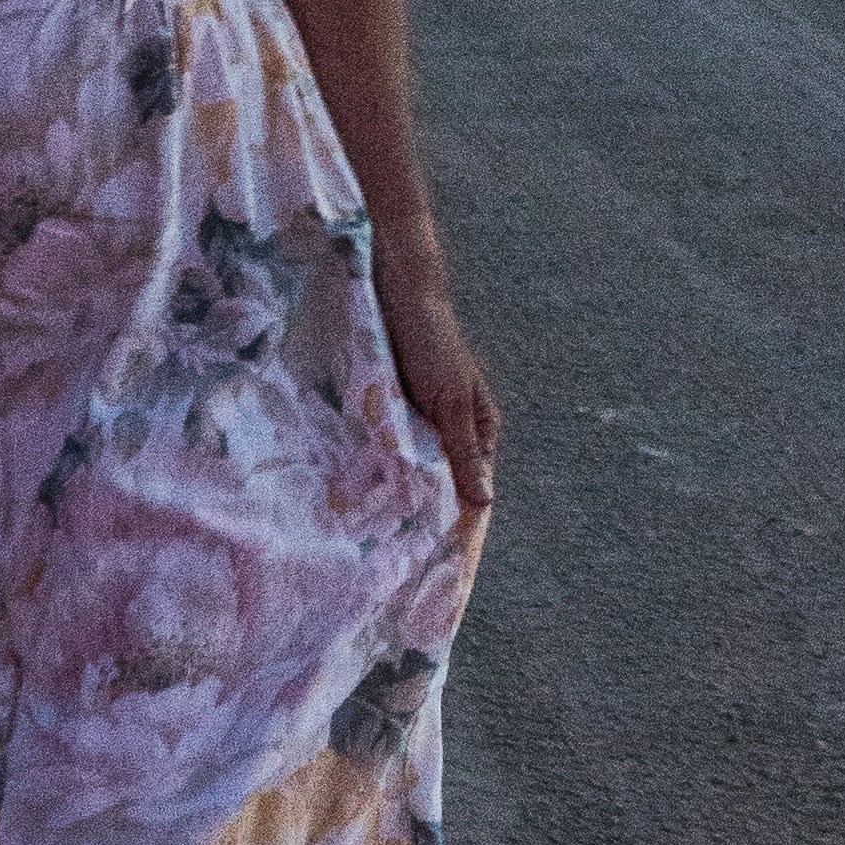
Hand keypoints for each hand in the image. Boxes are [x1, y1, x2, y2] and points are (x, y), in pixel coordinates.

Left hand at [380, 275, 499, 523]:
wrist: (396, 302)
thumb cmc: (435, 347)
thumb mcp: (454, 404)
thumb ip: (465, 452)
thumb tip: (484, 503)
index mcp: (478, 428)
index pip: (472, 481)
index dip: (455, 509)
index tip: (435, 542)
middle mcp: (449, 430)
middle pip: (439, 476)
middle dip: (421, 498)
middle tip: (399, 534)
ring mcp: (419, 423)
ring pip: (410, 465)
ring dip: (394, 481)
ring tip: (375, 515)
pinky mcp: (390, 415)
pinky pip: (385, 446)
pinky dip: (376, 460)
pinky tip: (360, 481)